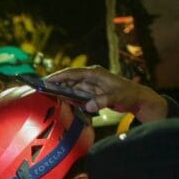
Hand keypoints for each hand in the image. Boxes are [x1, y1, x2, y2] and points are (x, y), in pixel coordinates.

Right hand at [46, 65, 167, 121]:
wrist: (137, 99)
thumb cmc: (128, 95)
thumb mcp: (116, 98)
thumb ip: (103, 101)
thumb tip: (89, 105)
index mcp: (95, 73)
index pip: (73, 73)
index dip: (59, 76)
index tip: (46, 80)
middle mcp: (91, 77)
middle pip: (69, 79)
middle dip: (55, 83)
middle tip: (41, 89)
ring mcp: (90, 85)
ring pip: (71, 87)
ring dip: (60, 90)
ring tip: (46, 95)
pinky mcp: (91, 92)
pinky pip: (76, 94)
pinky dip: (68, 96)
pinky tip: (59, 100)